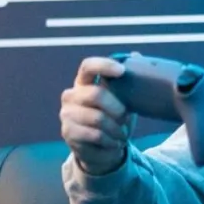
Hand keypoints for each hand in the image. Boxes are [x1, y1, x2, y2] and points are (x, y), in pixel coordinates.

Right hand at [61, 56, 132, 175]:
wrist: (103, 149)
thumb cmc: (114, 119)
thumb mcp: (123, 99)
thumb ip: (127, 80)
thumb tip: (136, 54)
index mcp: (84, 82)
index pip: (88, 66)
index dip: (104, 66)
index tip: (122, 71)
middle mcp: (71, 95)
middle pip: (96, 94)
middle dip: (117, 108)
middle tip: (126, 118)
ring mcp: (67, 114)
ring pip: (97, 118)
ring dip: (116, 128)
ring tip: (122, 133)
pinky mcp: (68, 132)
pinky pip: (95, 135)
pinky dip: (110, 140)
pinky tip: (114, 142)